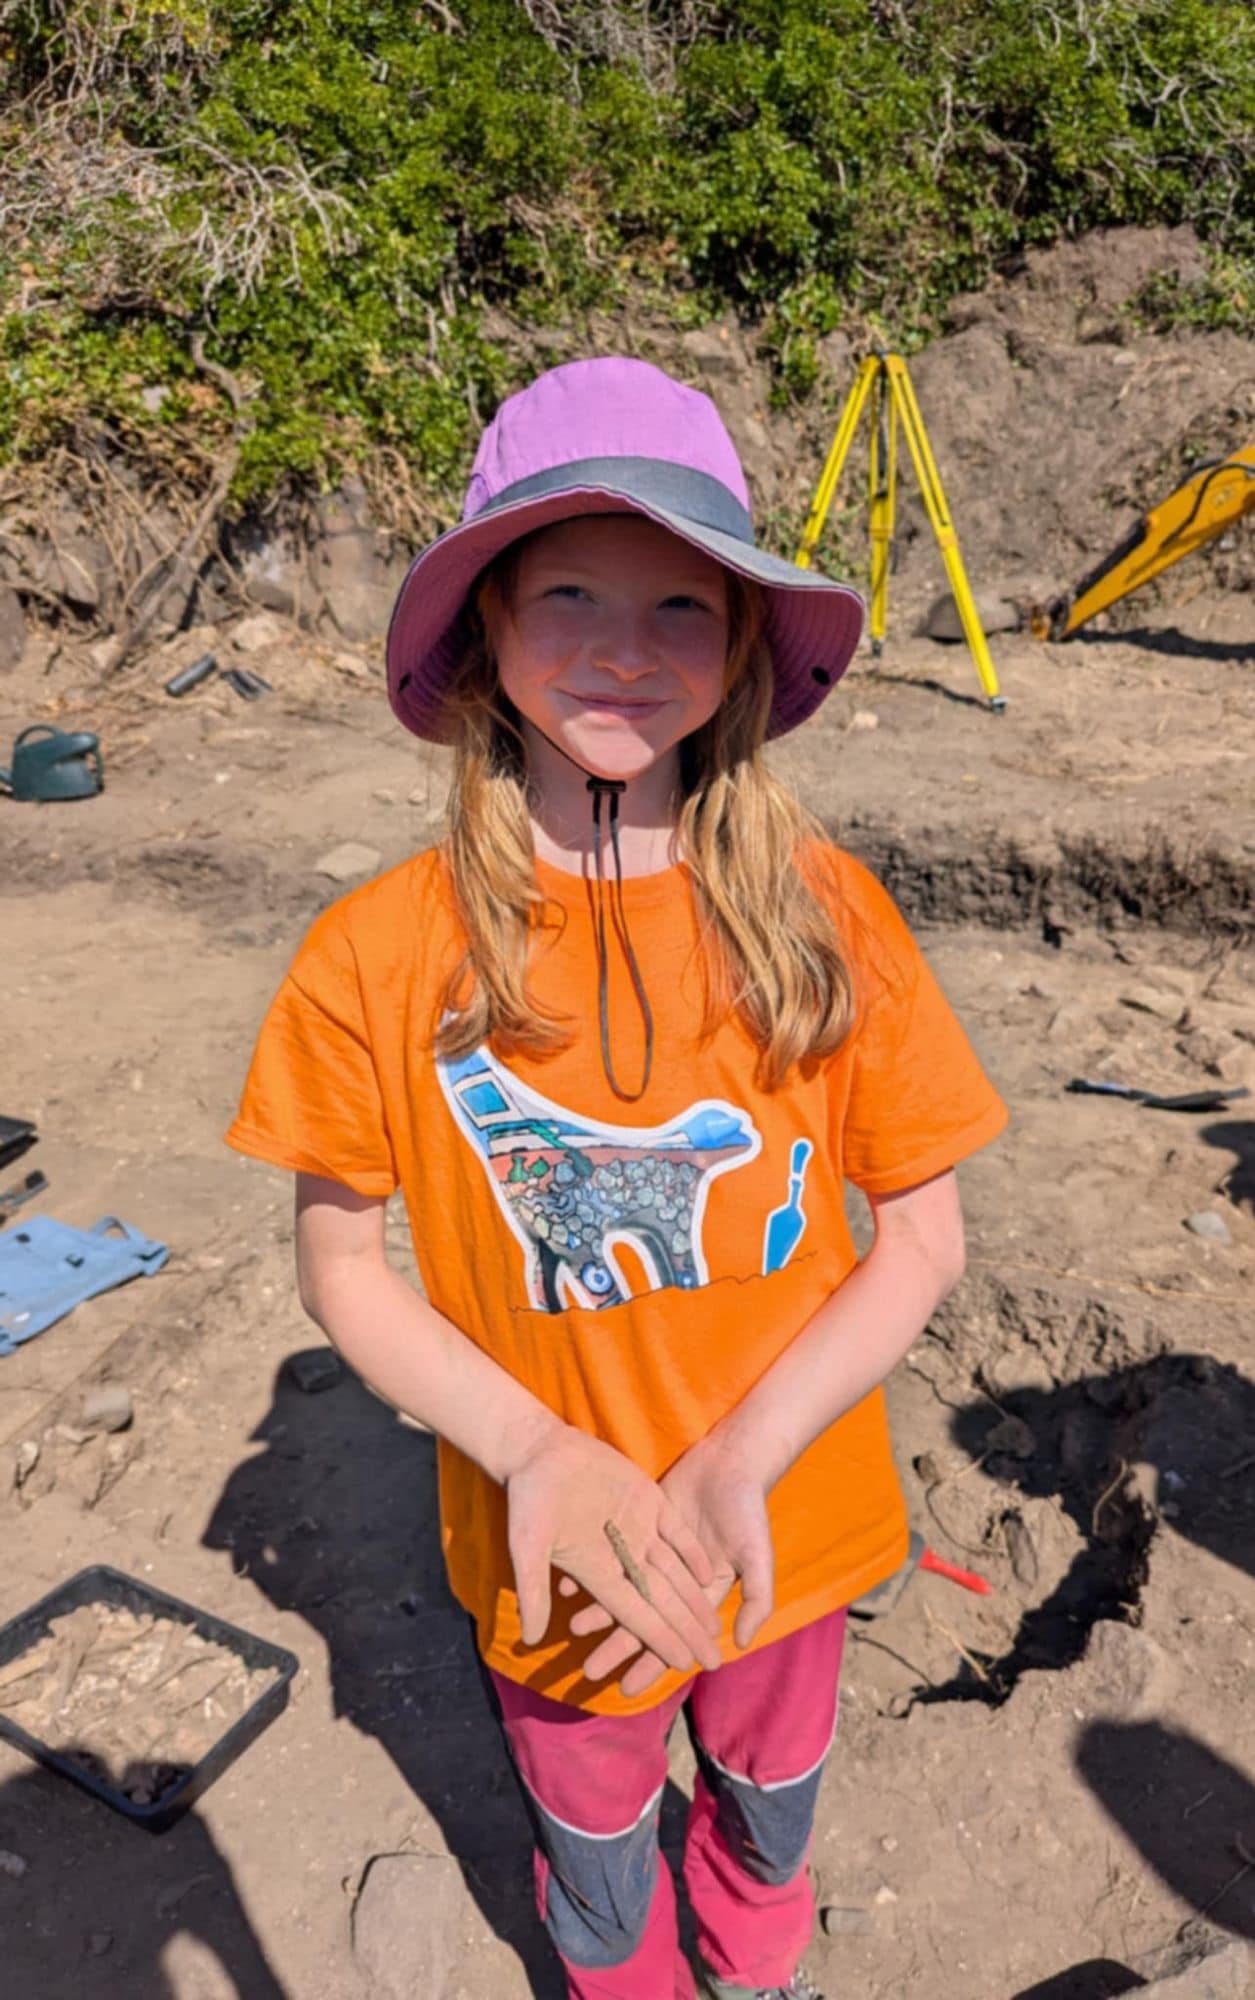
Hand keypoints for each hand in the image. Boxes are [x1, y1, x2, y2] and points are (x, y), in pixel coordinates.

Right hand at [505, 1421, 721, 1673]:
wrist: (539, 1450)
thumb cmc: (529, 1498)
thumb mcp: (528, 1546)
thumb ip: (533, 1590)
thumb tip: (531, 1639)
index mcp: (596, 1572)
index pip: (635, 1614)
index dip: (660, 1639)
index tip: (684, 1664)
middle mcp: (622, 1556)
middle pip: (661, 1601)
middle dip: (686, 1632)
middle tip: (713, 1662)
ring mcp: (638, 1528)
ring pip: (673, 1572)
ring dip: (694, 1600)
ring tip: (716, 1629)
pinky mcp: (647, 1500)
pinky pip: (676, 1532)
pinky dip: (692, 1553)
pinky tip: (710, 1574)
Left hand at [560, 1430, 774, 1696]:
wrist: (731, 1461)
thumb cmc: (748, 1510)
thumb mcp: (757, 1555)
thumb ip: (756, 1599)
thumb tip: (740, 1644)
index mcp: (700, 1593)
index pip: (670, 1636)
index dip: (651, 1663)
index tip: (626, 1690)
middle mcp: (672, 1579)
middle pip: (640, 1620)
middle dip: (616, 1647)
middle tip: (588, 1671)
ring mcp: (653, 1552)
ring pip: (622, 1588)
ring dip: (599, 1610)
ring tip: (573, 1629)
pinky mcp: (639, 1524)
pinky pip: (611, 1551)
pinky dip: (592, 1566)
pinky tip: (568, 1581)